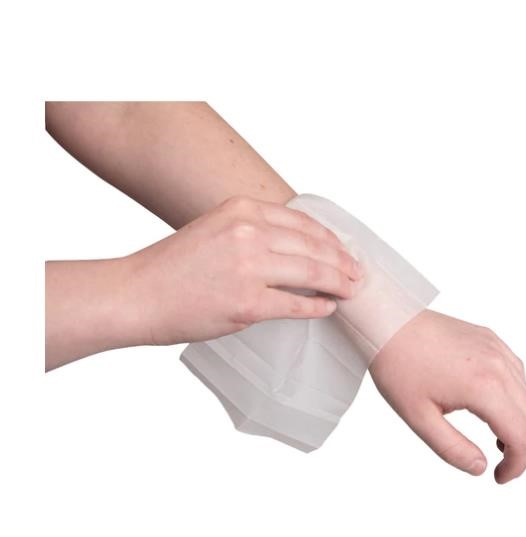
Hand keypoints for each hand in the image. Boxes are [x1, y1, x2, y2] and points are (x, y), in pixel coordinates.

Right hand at [125, 195, 362, 345]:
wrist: (137, 294)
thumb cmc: (171, 266)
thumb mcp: (213, 228)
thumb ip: (251, 231)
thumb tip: (291, 248)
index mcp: (241, 209)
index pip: (302, 222)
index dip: (330, 238)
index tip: (343, 249)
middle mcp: (248, 233)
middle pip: (314, 247)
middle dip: (342, 261)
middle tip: (357, 272)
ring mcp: (249, 268)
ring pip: (312, 273)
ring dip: (338, 283)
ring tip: (350, 289)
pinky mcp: (248, 304)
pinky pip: (297, 305)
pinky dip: (318, 307)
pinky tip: (328, 307)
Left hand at [369, 310, 525, 483]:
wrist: (386, 322)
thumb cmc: (397, 366)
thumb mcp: (419, 418)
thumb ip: (452, 449)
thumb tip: (480, 468)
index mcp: (484, 387)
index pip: (522, 437)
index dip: (517, 465)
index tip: (499, 477)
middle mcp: (499, 365)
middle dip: (523, 449)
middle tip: (504, 467)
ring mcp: (496, 348)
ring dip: (520, 422)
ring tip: (497, 442)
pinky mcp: (489, 338)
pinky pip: (515, 373)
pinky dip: (514, 397)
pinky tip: (493, 407)